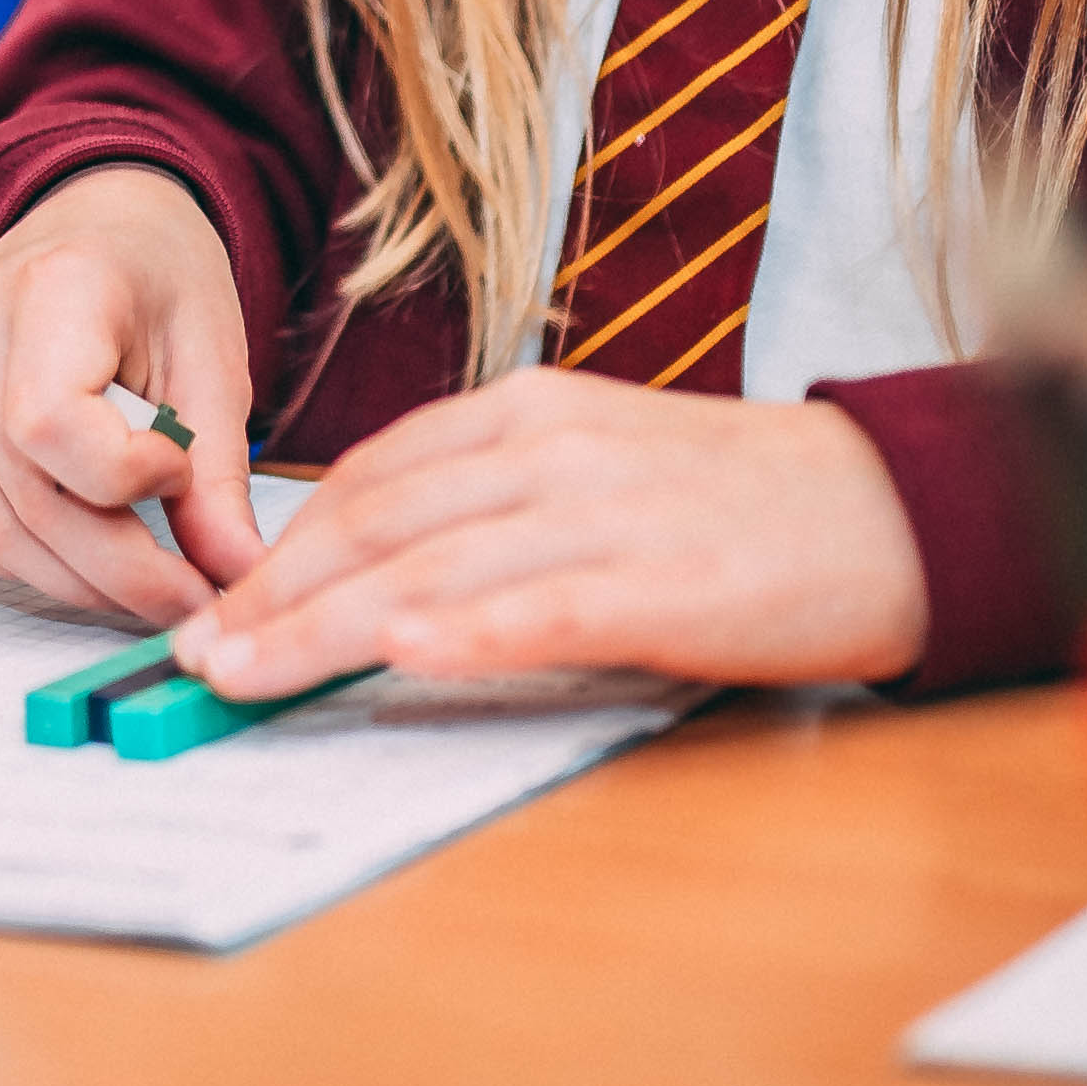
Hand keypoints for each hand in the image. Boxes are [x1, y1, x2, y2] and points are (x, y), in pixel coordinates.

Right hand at [0, 165, 264, 622]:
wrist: (91, 226)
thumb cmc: (157, 283)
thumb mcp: (212, 361)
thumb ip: (217, 473)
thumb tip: (240, 577)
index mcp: (50, 290)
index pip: (47, 424)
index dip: (120, 477)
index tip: (179, 470)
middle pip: (22, 496)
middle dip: (117, 571)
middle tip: (190, 599)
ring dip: (73, 581)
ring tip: (146, 588)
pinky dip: (20, 560)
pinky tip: (83, 561)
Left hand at [166, 367, 927, 697]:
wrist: (893, 509)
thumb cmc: (742, 504)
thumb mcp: (601, 468)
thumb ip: (499, 501)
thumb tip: (389, 572)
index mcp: (529, 411)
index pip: (370, 476)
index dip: (283, 545)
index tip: (217, 598)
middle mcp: (550, 449)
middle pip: (376, 522)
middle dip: (273, 593)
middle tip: (193, 653)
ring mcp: (603, 513)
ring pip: (430, 569)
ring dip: (322, 627)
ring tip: (244, 674)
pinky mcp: (661, 585)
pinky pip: (539, 609)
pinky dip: (462, 634)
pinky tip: (397, 658)